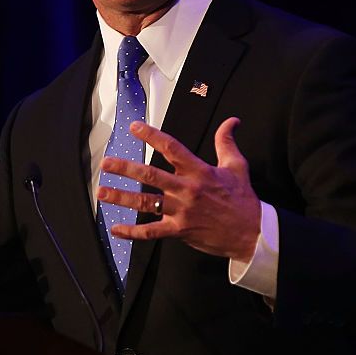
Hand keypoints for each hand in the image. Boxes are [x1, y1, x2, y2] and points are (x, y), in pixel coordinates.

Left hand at [96, 117, 260, 259]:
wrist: (253, 233)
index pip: (171, 148)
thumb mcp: (237, 166)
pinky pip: (151, 232)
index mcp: (199, 171)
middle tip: (106, 163)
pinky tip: (115, 228)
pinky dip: (131, 232)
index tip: (134, 127)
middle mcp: (187, 189)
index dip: (151, 136)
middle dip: (125, 169)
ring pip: (146, 203)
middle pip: (151, 175)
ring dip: (121, 198)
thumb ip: (227, 142)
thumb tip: (231, 121)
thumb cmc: (242, 199)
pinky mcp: (179, 231)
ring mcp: (181, 211)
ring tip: (102, 193)